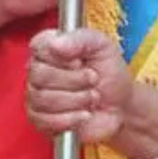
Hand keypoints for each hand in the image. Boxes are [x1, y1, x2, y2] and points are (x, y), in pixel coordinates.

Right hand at [26, 28, 157, 158]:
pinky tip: (84, 114)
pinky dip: (70, 118)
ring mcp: (36, 96)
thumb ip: (80, 38)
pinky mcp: (41, 120)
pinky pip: (44, 120)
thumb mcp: (102, 46)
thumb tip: (54, 43)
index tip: (80, 61)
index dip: (61, 58)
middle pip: (39, 75)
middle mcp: (38, 70)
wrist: (120, 105)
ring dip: (76, 100)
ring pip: (43, 99)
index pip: (38, 47)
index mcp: (49, 48)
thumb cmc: (109, 73)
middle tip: (93, 80)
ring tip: (91, 97)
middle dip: (74, 80)